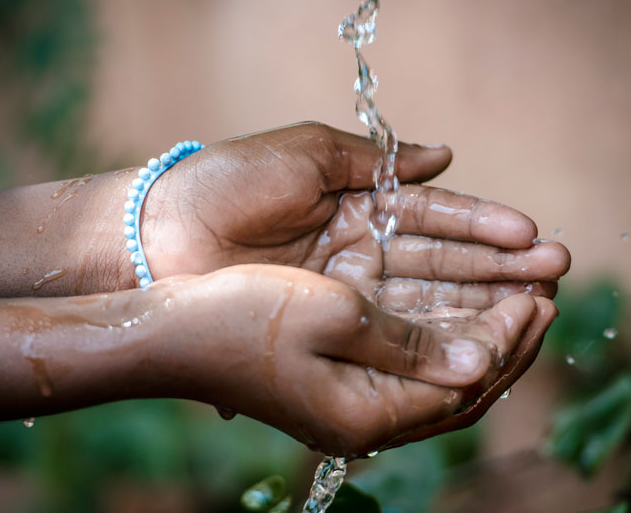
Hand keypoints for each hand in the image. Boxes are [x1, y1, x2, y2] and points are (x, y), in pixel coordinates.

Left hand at [139, 122, 569, 310]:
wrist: (160, 233)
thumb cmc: (228, 182)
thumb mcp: (306, 153)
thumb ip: (376, 160)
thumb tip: (448, 154)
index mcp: (354, 201)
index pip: (431, 215)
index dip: (481, 225)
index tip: (529, 236)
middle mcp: (356, 247)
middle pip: (437, 261)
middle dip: (495, 266)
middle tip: (552, 274)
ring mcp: (342, 289)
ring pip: (420, 298)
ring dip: (476, 302)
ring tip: (531, 307)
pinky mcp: (323, 322)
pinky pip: (385, 328)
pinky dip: (428, 332)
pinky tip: (471, 338)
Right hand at [151, 264, 557, 457]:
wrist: (169, 331)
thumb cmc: (240, 317)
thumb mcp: (333, 315)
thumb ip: (409, 342)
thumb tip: (477, 359)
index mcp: (365, 414)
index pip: (464, 385)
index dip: (507, 338)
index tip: (537, 295)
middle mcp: (360, 418)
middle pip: (456, 388)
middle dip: (504, 339)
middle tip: (541, 293)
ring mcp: (344, 402)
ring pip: (433, 375)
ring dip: (474, 334)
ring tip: (511, 295)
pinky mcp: (330, 380)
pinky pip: (402, 365)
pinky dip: (435, 336)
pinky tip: (450, 308)